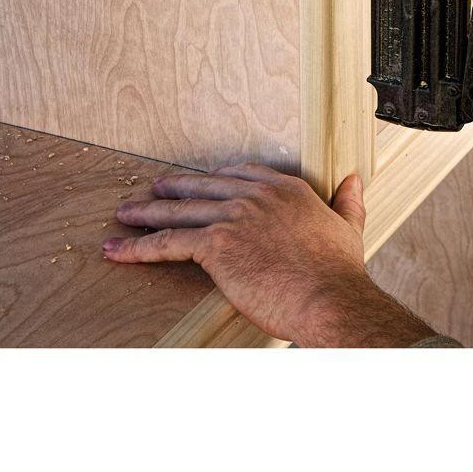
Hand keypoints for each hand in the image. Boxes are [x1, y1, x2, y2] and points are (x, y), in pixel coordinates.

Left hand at [102, 165, 435, 346]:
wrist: (328, 297)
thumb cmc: (338, 272)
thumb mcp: (348, 227)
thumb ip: (348, 201)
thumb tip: (354, 180)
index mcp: (287, 189)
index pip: (242, 174)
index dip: (217, 177)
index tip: (203, 181)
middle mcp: (257, 195)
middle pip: (205, 186)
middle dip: (176, 187)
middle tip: (156, 189)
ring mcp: (234, 217)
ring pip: (181, 210)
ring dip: (148, 212)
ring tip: (128, 213)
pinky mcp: (216, 244)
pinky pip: (168, 242)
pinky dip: (138, 246)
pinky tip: (119, 249)